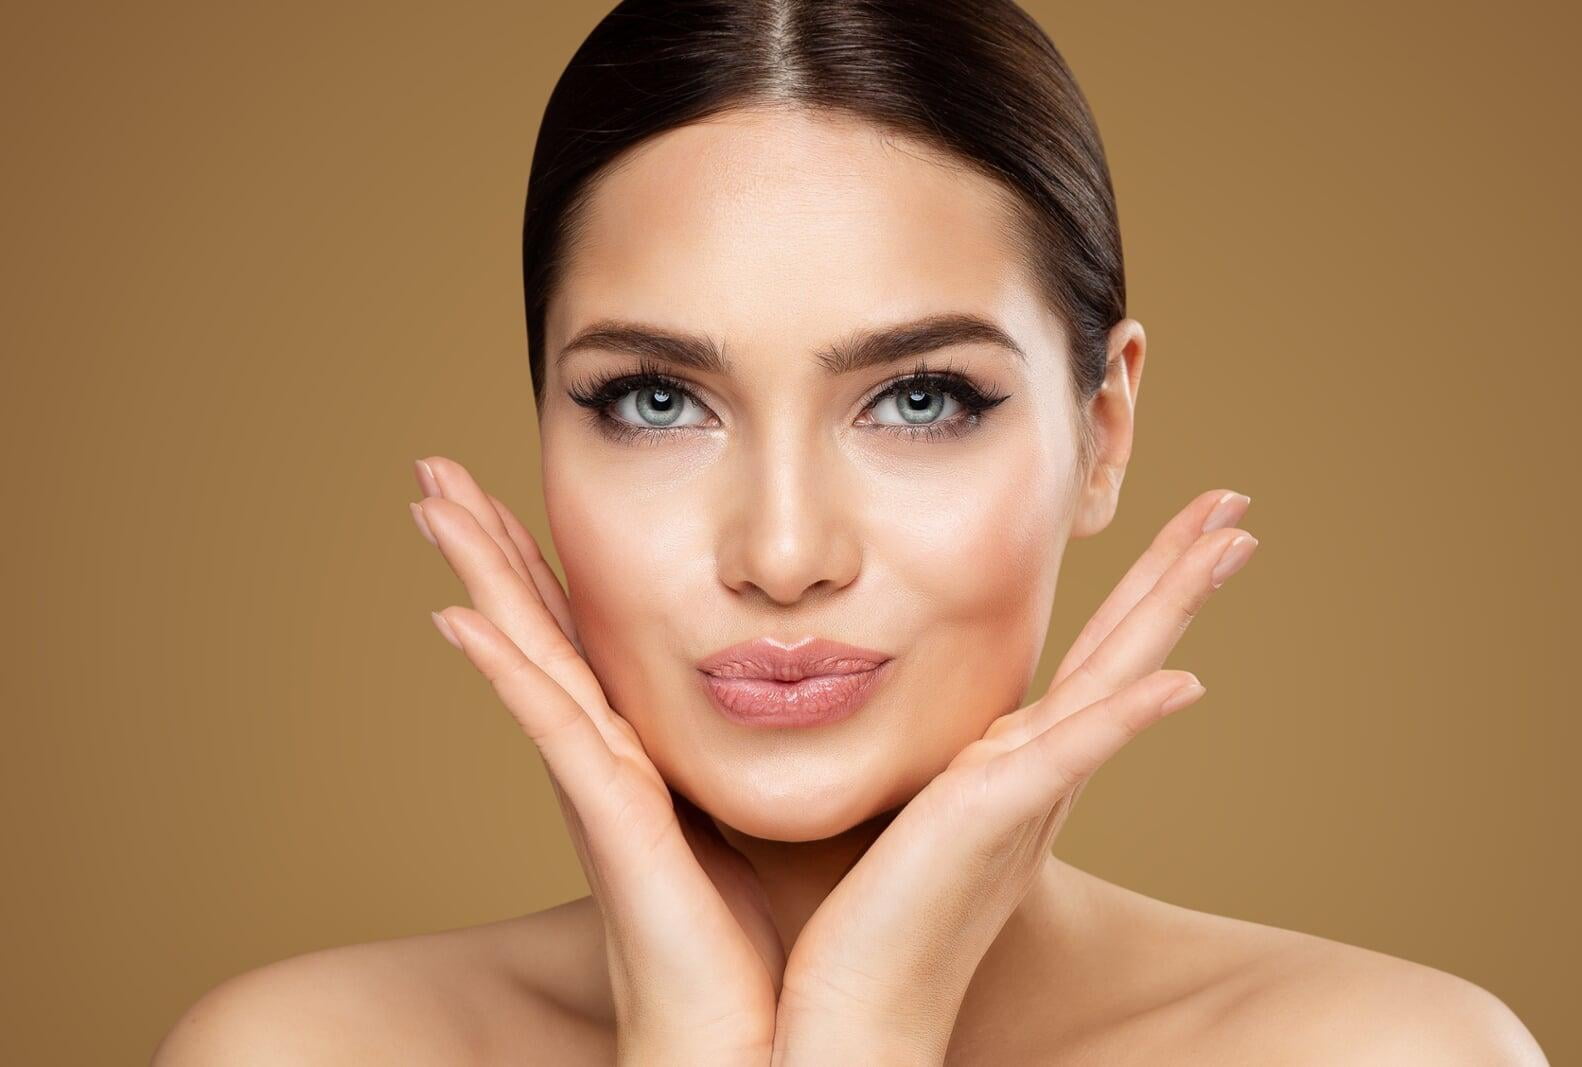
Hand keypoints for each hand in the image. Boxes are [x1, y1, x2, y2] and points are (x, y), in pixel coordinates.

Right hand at [408, 455, 782, 1065]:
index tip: (509, 492)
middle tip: (436, 469)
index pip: (583, 638)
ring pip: (529, 656)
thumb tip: (827, 690)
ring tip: (430, 501)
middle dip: (489, 546)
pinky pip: (552, 727)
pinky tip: (460, 615)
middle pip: (536, 629)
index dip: (541, 566)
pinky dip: (505, 669)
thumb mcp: (780, 812)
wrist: (772, 1043)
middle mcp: (607, 762)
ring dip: (481, 575)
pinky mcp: (613, 820)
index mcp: (644, 756)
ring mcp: (601, 788)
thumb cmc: (784, 941)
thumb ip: (779, 751)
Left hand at [771, 488, 1258, 1064]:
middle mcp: (1038, 775)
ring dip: (1173, 607)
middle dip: (1177, 575)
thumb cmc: (863, 921)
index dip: (1138, 596)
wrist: (853, 1015)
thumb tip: (902, 706)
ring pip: (1117, 680)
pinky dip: (1129, 717)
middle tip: (1234, 504)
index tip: (1177, 532)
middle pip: (1125, 653)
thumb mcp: (903, 806)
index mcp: (1016, 767)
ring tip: (1231, 540)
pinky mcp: (994, 820)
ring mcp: (1026, 795)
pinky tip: (1184, 681)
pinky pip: (1074, 755)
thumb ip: (930, 762)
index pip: (1090, 662)